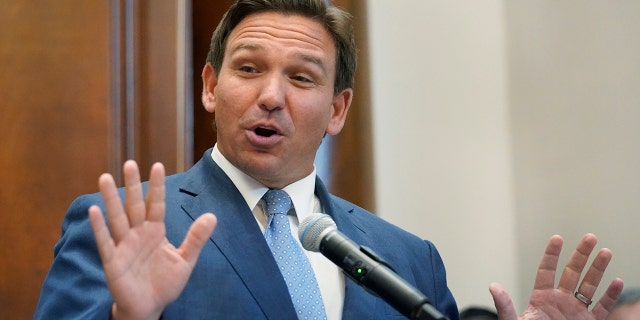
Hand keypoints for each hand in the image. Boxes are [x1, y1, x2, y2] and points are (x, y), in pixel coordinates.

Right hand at [88, 161, 216, 319]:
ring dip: (111, 199)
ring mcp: (124, 246)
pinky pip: (105, 242)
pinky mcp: (113, 261)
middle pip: (134, 205)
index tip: (157, 165)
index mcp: (155, 231)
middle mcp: (138, 234)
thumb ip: (196, 238)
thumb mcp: (186, 260)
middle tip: (130, 163)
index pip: (156, 204)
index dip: (157, 186)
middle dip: (132, 185)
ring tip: (105, 177)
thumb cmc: (165, 283)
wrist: (150, 307)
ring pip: (117, 218)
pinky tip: (95, 210)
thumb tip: (212, 216)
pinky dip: (99, 227)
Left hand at [489, 233, 623, 319]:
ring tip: (606, 251)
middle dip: (581, 255)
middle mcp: (560, 302)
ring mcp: (576, 312)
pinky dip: (611, 296)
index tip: (557, 238)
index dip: (552, 254)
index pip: (547, 271)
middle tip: (590, 237)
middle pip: (572, 273)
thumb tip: (493, 286)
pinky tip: (617, 281)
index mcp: (541, 298)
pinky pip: (602, 308)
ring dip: (598, 270)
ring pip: (590, 286)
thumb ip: (505, 305)